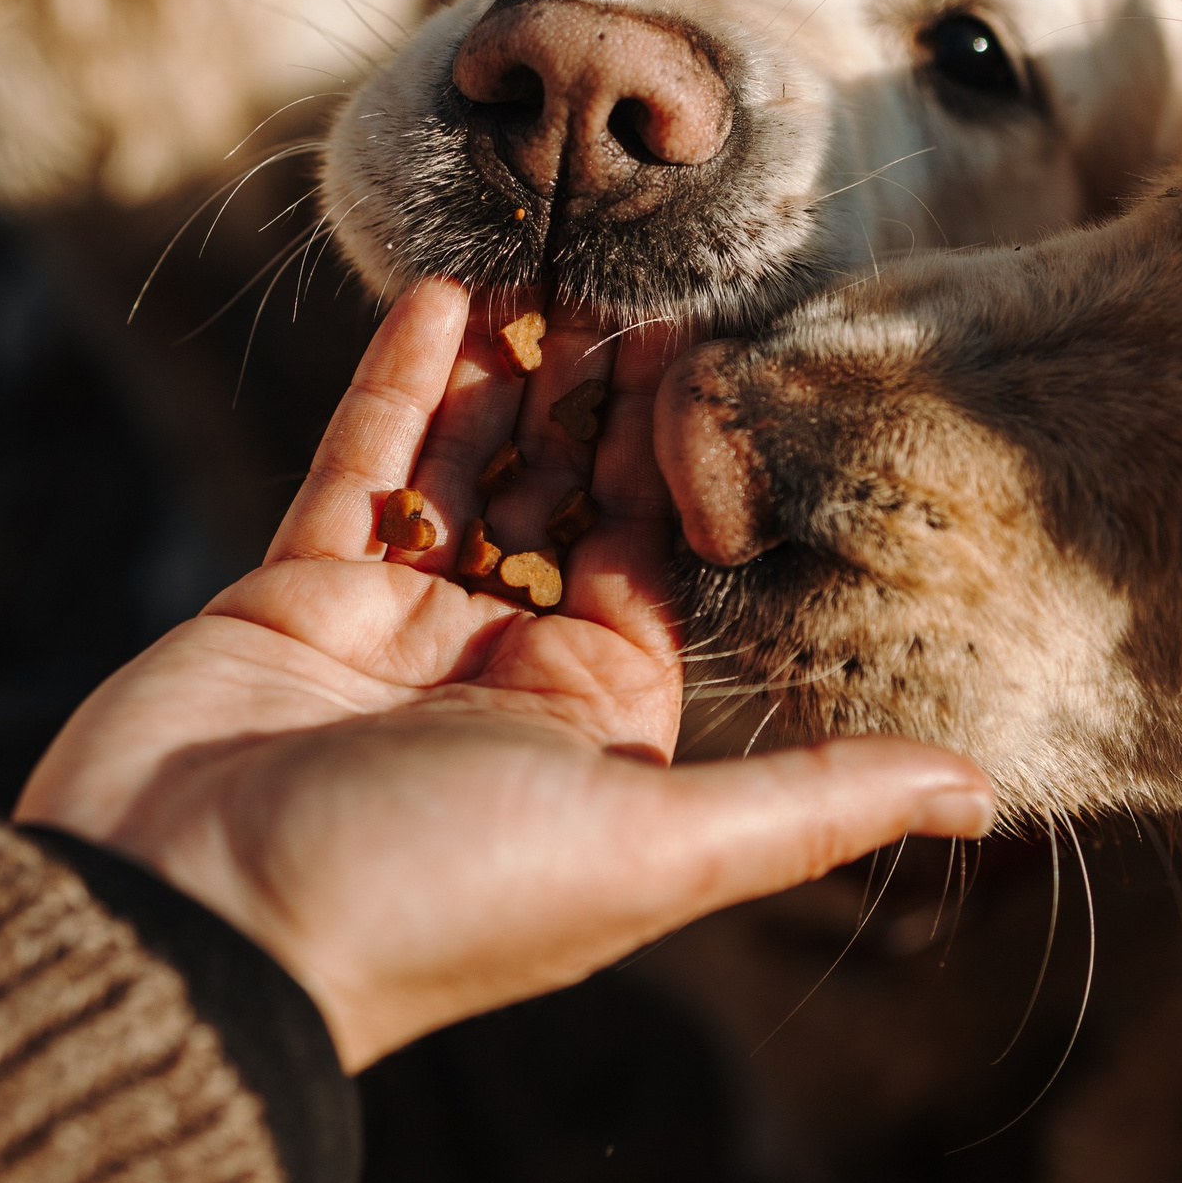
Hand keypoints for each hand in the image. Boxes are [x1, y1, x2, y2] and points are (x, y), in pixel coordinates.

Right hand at [14, 279, 994, 1070]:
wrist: (198, 925)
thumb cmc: (435, 898)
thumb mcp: (652, 848)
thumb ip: (811, 804)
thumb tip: (983, 794)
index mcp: (598, 726)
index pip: (659, 557)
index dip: (685, 453)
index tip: (711, 340)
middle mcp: (501, 673)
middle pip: (564, 499)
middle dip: (598, 393)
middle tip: (630, 268)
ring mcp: (394, 630)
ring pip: (465, 468)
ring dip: (506, 369)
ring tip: (546, 258)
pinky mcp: (293, 596)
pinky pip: (360, 467)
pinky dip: (398, 384)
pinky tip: (440, 294)